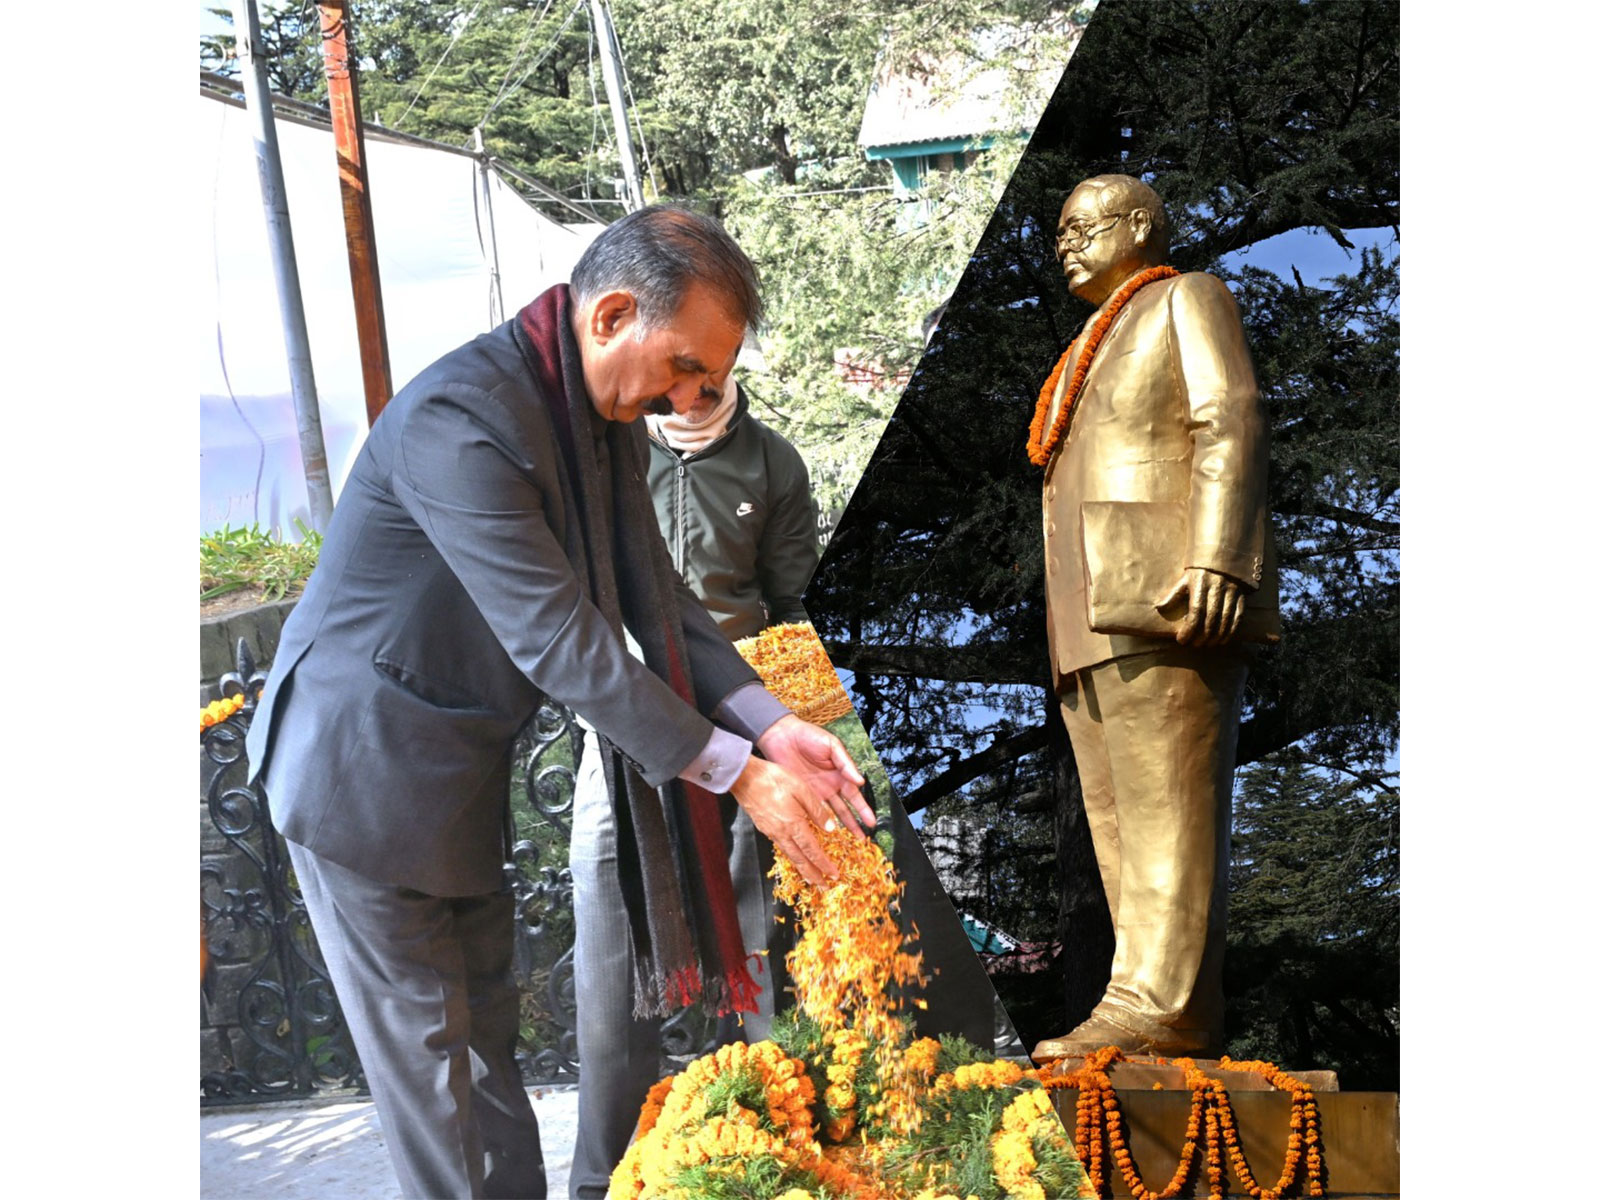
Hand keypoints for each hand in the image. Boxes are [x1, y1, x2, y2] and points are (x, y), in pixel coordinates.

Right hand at [728, 755, 844, 886]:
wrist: (744, 777)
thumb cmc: (773, 779)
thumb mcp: (802, 788)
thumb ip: (817, 809)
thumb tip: (830, 828)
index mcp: (793, 824)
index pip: (812, 851)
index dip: (824, 865)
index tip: (833, 876)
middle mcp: (782, 833)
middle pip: (800, 860)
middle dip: (813, 875)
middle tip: (824, 887)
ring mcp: (771, 832)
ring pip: (790, 856)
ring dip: (802, 868)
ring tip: (811, 877)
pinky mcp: (764, 827)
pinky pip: (781, 847)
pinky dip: (792, 856)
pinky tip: (795, 855)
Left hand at [755, 715, 873, 836]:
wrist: (782, 735)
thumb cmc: (809, 735)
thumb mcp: (832, 745)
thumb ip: (846, 763)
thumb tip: (860, 781)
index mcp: (840, 773)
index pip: (855, 795)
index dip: (863, 809)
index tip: (871, 822)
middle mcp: (830, 785)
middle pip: (845, 808)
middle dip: (855, 823)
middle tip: (863, 839)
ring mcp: (815, 791)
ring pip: (830, 813)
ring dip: (839, 826)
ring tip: (846, 841)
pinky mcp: (801, 794)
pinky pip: (811, 811)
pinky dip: (818, 822)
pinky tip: (822, 833)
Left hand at [1158, 567, 1245, 646]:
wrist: (1224, 555)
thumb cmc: (1200, 570)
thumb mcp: (1185, 579)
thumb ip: (1173, 595)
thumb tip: (1159, 608)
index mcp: (1200, 584)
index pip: (1196, 612)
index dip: (1189, 629)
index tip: (1182, 639)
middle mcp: (1217, 588)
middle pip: (1211, 618)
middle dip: (1202, 636)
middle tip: (1195, 645)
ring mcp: (1230, 592)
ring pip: (1225, 620)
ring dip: (1216, 636)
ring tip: (1207, 645)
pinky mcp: (1240, 596)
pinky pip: (1238, 616)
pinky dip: (1231, 631)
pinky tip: (1223, 640)